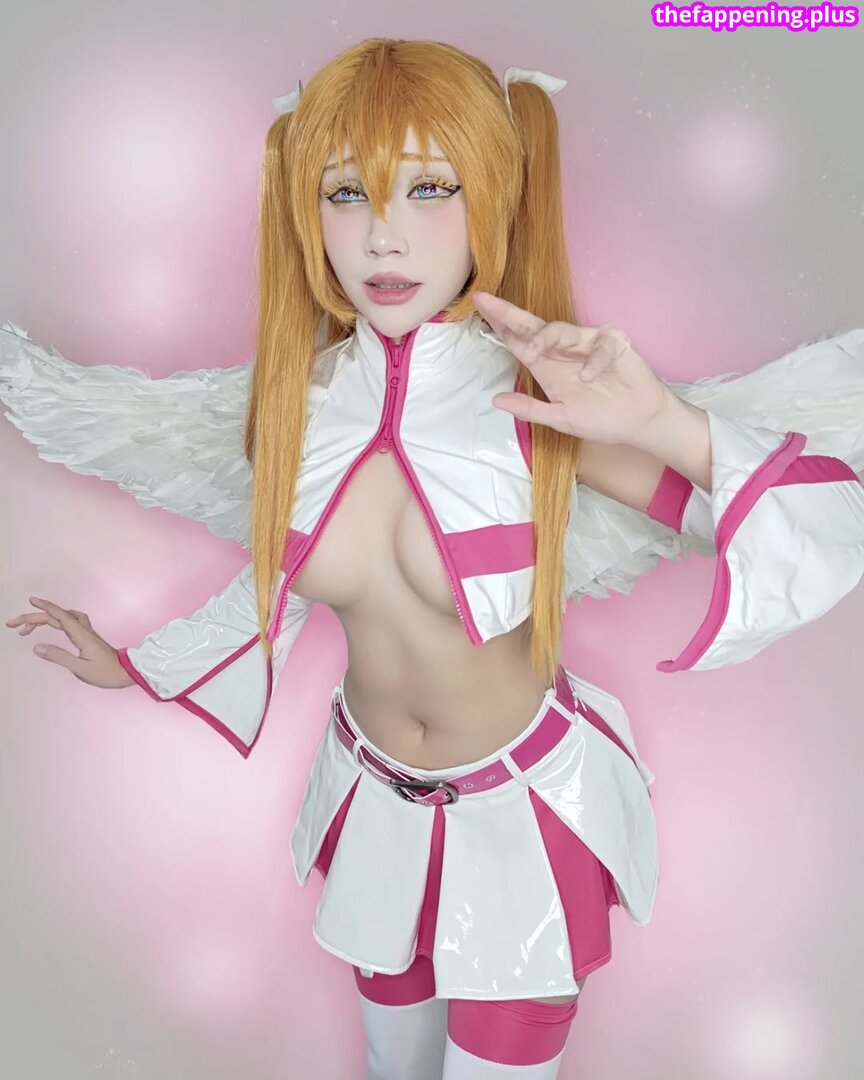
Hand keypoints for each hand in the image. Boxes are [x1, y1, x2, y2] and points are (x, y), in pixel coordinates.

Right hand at [5, 596, 134, 687]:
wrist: (127, 672)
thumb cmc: (106, 672)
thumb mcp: (80, 668)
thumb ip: (58, 656)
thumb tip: (37, 646)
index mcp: (81, 635)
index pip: (59, 616)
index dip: (44, 607)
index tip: (30, 600)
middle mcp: (83, 630)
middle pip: (56, 617)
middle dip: (34, 618)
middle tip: (14, 625)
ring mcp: (86, 633)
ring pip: (63, 618)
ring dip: (45, 619)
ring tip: (28, 627)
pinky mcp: (88, 637)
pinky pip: (70, 622)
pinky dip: (57, 620)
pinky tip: (53, 625)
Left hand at [473, 291, 675, 444]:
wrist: (638, 422)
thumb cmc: (601, 419)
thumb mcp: (560, 419)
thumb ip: (530, 409)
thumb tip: (496, 401)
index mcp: (547, 366)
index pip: (518, 341)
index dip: (500, 326)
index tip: (479, 307)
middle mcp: (563, 350)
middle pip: (532, 326)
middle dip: (508, 313)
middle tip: (485, 301)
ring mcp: (587, 343)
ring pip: (560, 330)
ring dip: (543, 338)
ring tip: (532, 352)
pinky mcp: (613, 342)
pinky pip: (598, 345)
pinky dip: (593, 360)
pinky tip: (589, 376)